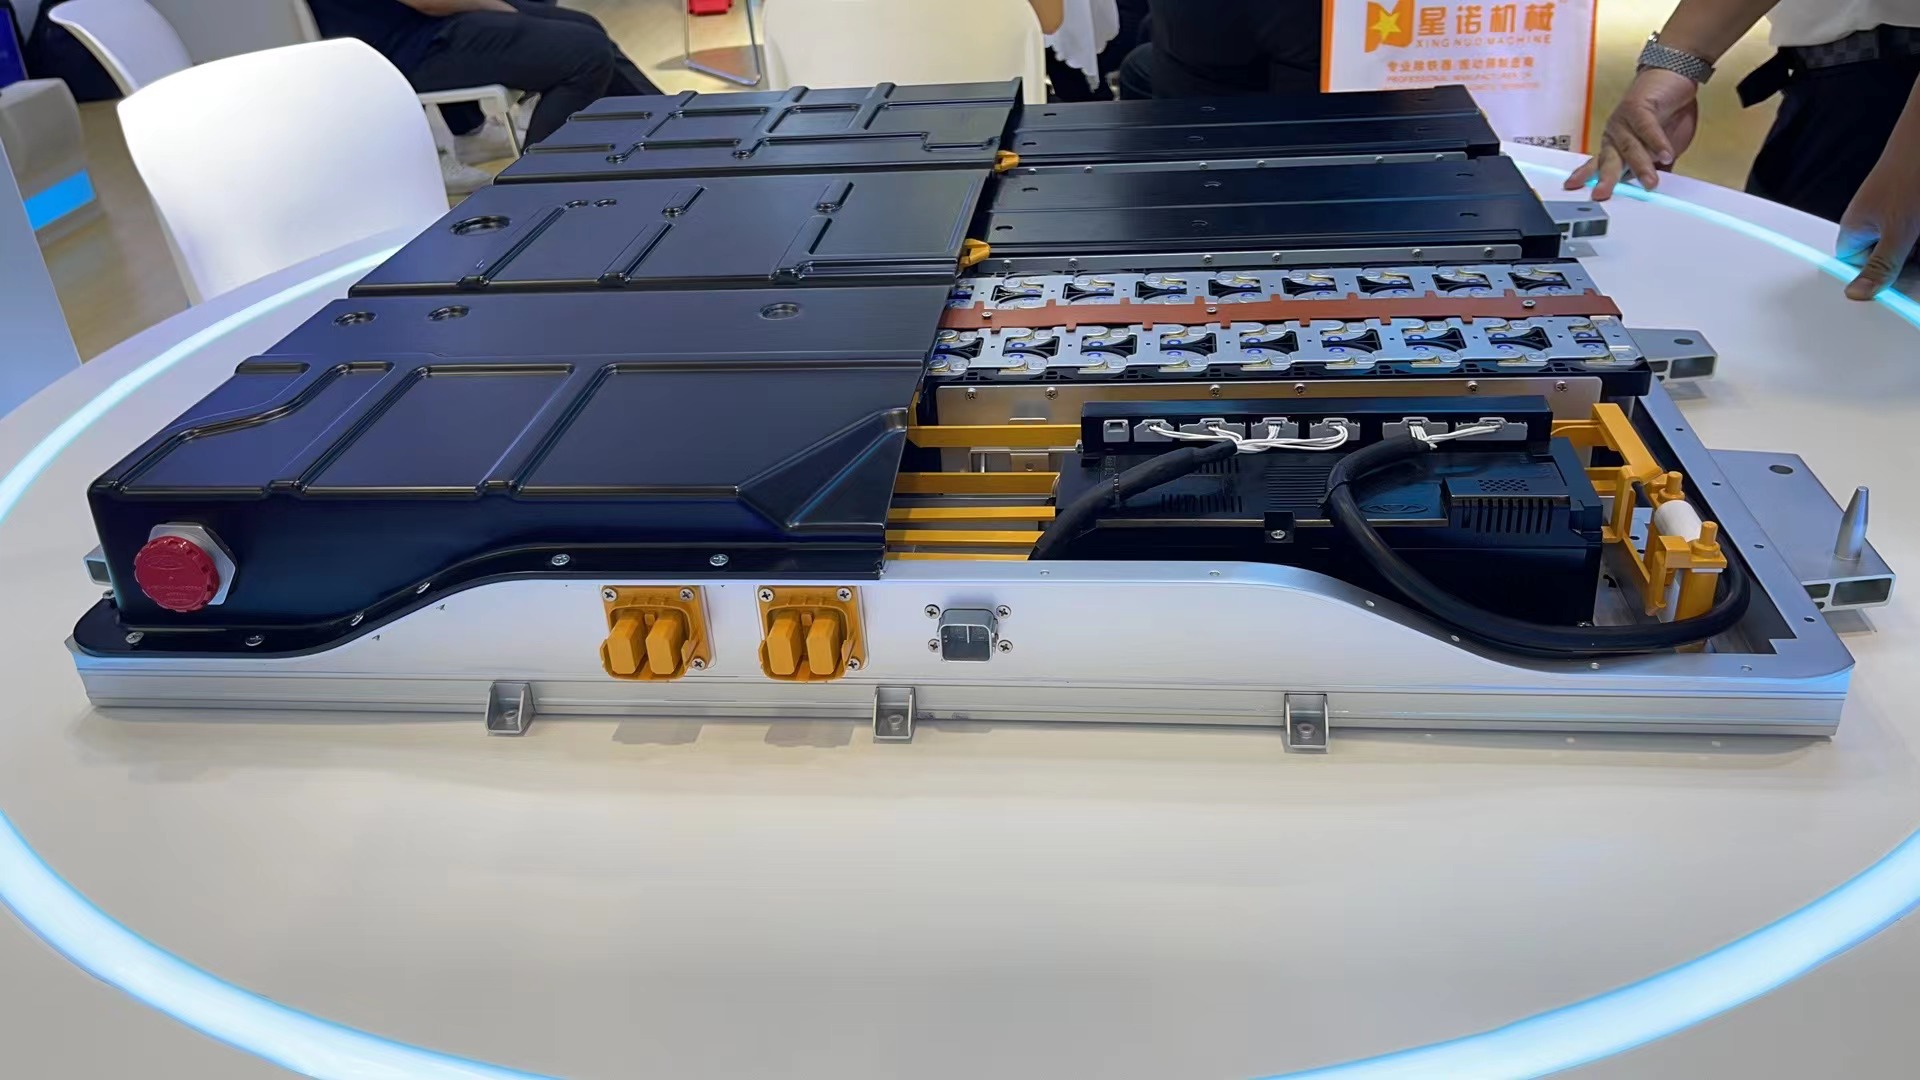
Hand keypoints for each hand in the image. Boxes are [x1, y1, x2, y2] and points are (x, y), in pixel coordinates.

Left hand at [1566, 68, 1700, 199]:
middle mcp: (1615, 135)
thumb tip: (1655, 186)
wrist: (1674, 75)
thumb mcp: (1662, 148)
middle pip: (1608, 161)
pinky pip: (1646, 128)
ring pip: (1629, 148)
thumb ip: (1657, 166)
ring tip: (1650, 182)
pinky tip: (1665, 154)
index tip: (1573, 190)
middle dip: (1605, 179)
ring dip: (1641, 166)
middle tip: (1602, 195)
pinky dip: (1657, 142)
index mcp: (1615, 146)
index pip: (1598, 166)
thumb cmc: (1666, 112)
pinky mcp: (1638, 107)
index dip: (1585, 178)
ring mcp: (1624, 121)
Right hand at [1837, 147, 1919, 299]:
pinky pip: (1914, 231)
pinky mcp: (1909, 205)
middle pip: (1885, 257)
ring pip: (1905, 244)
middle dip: (1906, 261)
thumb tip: (1857, 293)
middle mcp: (1868, 221)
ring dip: (1917, 246)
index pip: (1857, 269)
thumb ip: (1880, 266)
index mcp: (1853, 230)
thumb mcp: (1899, 232)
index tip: (1894, 291)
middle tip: (1915, 249)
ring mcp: (1890, 210)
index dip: (1877, 280)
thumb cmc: (1910, 174)